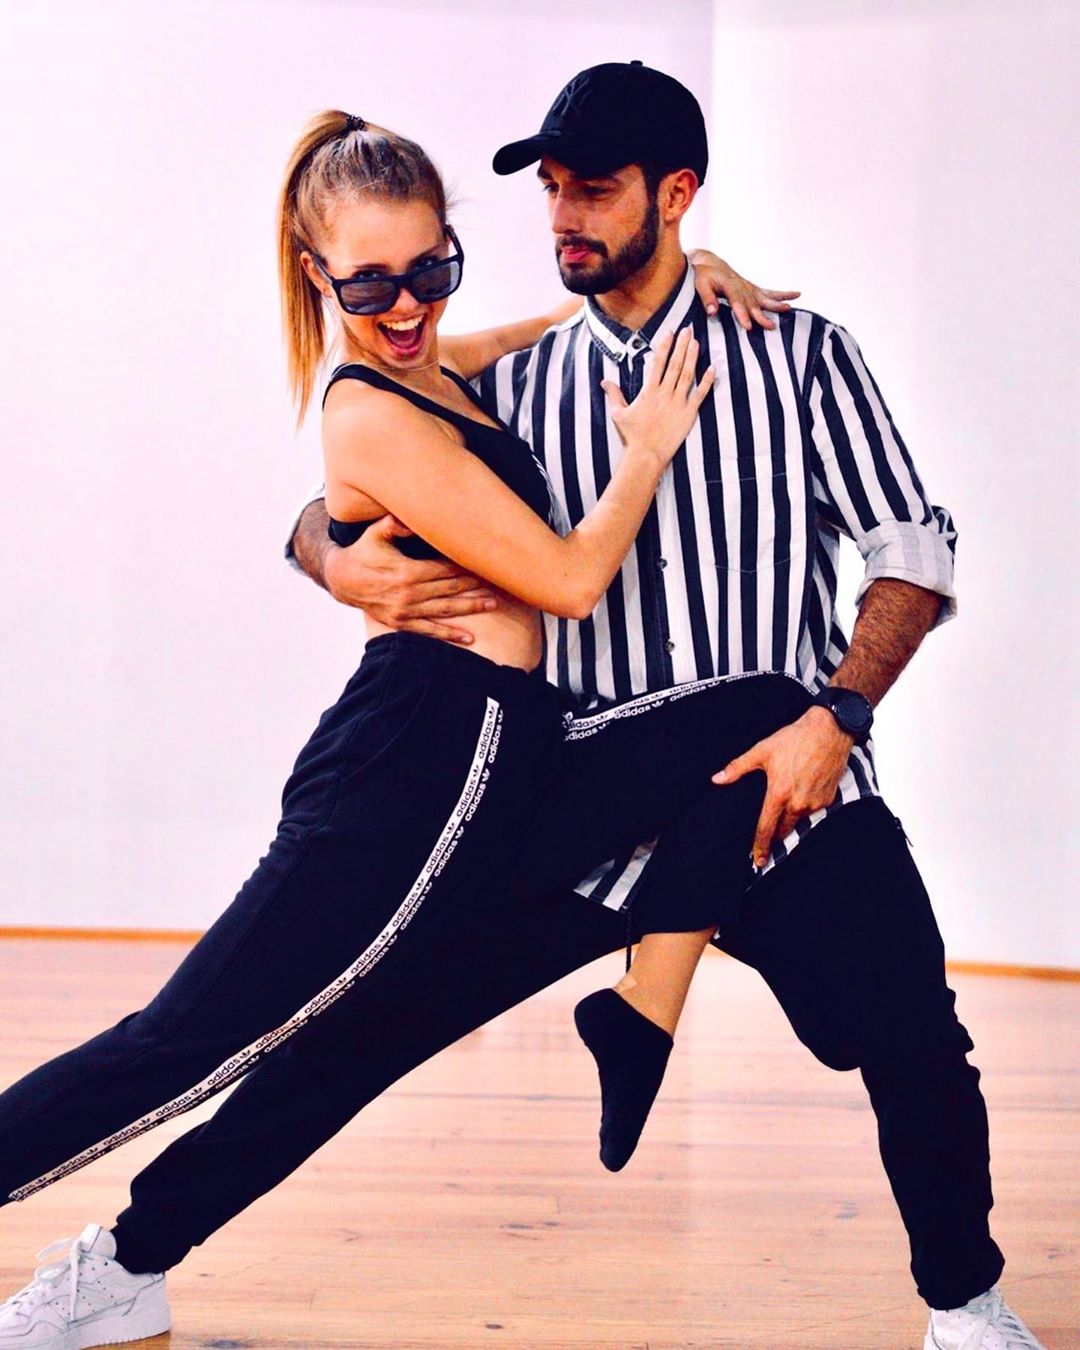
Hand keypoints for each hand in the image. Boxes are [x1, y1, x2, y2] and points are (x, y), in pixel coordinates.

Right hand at [325, 514, 496, 642]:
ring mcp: (406, 611)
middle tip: (500, 584)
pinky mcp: (401, 623)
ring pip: (445, 610)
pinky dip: (449, 634)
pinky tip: (468, 638)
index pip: (445, 568)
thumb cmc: (363, 552)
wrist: (342, 580)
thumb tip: (409, 516)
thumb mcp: (374, 533)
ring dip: (470, 608)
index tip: (486, 564)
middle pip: (450, 589)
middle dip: (476, 586)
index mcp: (407, 571)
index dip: (466, 567)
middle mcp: (409, 593)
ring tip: (492, 605)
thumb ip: (393, 524)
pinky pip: (429, 631)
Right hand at [600, 328, 715, 467]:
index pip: (658, 362)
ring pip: (688, 375)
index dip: (665, 345)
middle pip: (675, 363)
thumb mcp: (619, 414)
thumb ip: (614, 395)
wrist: (646, 455)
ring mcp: (678, 403)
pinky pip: (700, 395)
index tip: (670, 332)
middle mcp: (665, 393)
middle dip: (682, 345)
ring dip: (693, 357)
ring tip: (696, 342)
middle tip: (688, 329)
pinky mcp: (689, 414)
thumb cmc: (632, 436)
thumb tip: (604, 382)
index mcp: (649, 391)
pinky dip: (707, 381)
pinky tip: (712, 368)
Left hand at [689, 249, 799, 331]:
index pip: (737, 302)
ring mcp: (750, 287)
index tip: (748, 327)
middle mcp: (742, 285)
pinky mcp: (753, 289)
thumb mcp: (700, 284)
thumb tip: (712, 312)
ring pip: (765, 297)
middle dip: (762, 315)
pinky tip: (796, 295)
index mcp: (729, 284)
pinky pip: (770, 293)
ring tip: (789, 308)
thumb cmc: (702, 275)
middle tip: (771, 326)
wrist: (709, 264)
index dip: (743, 315)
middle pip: (754, 303)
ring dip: (777, 304)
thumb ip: (707, 298)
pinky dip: (783, 295)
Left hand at [712, 707, 853, 866]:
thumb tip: (717, 779)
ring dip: (792, 817)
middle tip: (769, 834)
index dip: (760, 846)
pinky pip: (814, 810)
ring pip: (800, 820)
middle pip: (784, 830)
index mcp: (779, 794)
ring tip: (787, 804)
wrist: (829, 730)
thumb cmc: (794, 739)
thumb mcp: (762, 751)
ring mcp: (816, 803)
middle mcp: (798, 803)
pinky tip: (803, 792)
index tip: (758, 860)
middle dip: (776, 834)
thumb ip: (737, 768)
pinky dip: (807, 806)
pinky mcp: (830, 799)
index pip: (766, 829)